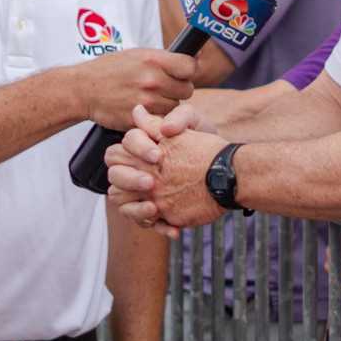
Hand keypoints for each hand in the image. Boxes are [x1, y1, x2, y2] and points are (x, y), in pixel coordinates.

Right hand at [70, 48, 195, 129]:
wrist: (83, 89)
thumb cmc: (108, 70)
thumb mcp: (136, 54)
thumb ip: (162, 59)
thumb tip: (189, 61)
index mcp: (154, 60)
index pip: (190, 67)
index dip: (188, 71)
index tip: (183, 73)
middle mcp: (152, 80)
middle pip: (186, 90)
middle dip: (178, 90)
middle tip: (164, 89)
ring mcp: (146, 101)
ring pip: (175, 107)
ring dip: (167, 105)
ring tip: (150, 99)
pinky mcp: (140, 119)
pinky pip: (160, 120)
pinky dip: (155, 118)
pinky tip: (144, 110)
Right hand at [107, 105, 227, 231]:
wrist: (225, 169)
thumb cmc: (205, 140)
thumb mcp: (193, 122)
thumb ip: (172, 117)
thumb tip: (139, 112)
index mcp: (142, 145)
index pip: (125, 145)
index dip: (137, 149)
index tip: (158, 156)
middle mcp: (137, 168)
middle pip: (115, 174)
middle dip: (130, 179)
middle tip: (151, 182)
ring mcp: (143, 191)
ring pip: (121, 200)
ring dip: (135, 207)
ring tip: (155, 208)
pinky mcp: (156, 210)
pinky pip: (146, 222)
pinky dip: (159, 227)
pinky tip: (175, 228)